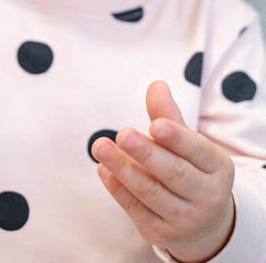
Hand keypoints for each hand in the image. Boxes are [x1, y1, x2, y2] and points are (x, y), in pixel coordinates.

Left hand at [91, 81, 234, 262]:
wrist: (204, 224)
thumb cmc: (191, 169)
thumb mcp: (189, 144)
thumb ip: (170, 116)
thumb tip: (156, 86)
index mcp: (218, 168)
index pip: (197, 151)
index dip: (176, 138)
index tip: (155, 124)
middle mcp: (206, 196)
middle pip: (174, 173)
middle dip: (147, 153)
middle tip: (123, 134)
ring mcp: (185, 219)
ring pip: (151, 192)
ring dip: (123, 169)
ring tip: (100, 147)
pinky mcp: (161, 233)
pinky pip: (136, 209)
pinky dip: (118, 189)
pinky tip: (103, 169)